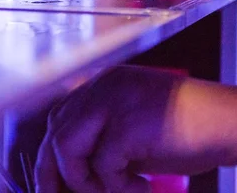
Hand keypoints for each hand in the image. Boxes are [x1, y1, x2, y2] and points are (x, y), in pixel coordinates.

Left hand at [36, 66, 236, 192]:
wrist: (232, 121)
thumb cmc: (189, 130)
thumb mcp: (135, 132)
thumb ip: (102, 142)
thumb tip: (69, 177)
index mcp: (100, 87)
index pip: (59, 120)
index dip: (50, 156)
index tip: (51, 184)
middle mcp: (101, 89)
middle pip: (56, 133)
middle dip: (53, 173)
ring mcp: (113, 102)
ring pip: (67, 147)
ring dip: (83, 181)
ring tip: (112, 191)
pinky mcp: (129, 124)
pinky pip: (102, 164)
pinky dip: (117, 186)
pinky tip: (143, 188)